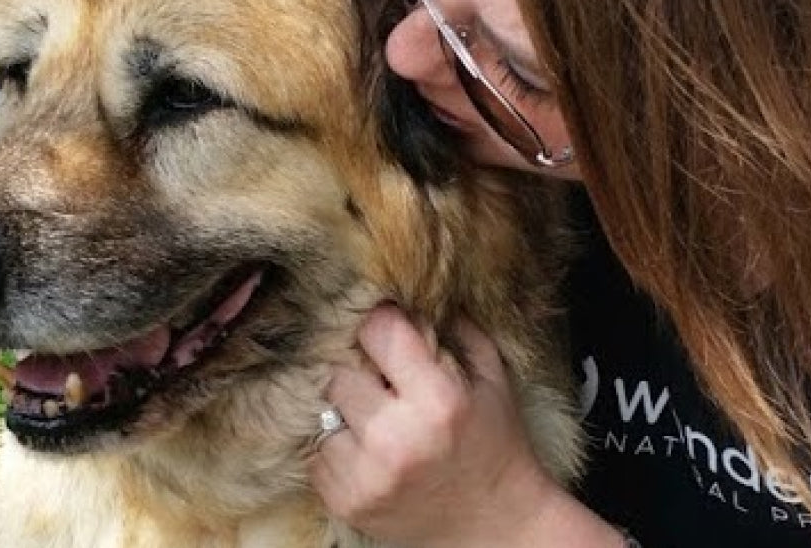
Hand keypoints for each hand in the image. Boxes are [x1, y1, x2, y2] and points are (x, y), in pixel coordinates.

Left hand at [309, 304, 566, 547]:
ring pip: (322, 409)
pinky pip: (315, 451)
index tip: (386, 328)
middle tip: (375, 373)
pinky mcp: (344, 501)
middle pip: (338, 368)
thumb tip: (416, 287)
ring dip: (342, 407)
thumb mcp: (492, 378)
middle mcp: (397, 437)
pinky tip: (365, 447)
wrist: (494, 527)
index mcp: (438, 399)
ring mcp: (366, 474)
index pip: (377, 329)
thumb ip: (457, 328)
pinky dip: (335, 444)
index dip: (380, 323)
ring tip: (371, 413)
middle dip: (356, 366)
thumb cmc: (495, 444)